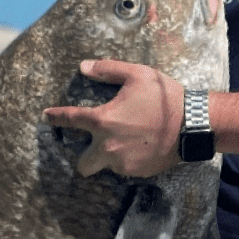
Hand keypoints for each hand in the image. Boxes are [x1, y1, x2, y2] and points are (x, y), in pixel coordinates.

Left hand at [42, 59, 183, 177]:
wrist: (193, 125)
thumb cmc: (164, 98)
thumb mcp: (137, 75)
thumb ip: (107, 69)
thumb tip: (83, 67)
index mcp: (103, 120)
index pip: (70, 119)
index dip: (56, 117)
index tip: (46, 117)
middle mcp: (108, 146)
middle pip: (82, 164)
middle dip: (84, 159)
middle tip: (95, 147)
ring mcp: (123, 163)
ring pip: (106, 166)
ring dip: (110, 157)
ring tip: (127, 144)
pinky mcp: (138, 172)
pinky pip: (126, 169)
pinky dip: (129, 160)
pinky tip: (142, 148)